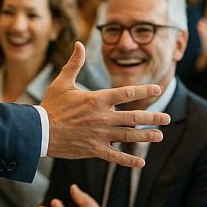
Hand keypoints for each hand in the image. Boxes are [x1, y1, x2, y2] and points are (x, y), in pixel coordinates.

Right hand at [40, 43, 169, 167]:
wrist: (39, 131)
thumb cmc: (50, 106)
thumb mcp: (62, 82)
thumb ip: (74, 63)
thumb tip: (78, 43)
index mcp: (97, 99)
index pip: (126, 93)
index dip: (143, 90)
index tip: (158, 88)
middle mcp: (102, 117)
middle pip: (134, 117)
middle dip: (153, 117)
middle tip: (166, 118)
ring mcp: (100, 135)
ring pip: (129, 136)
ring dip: (146, 136)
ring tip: (159, 136)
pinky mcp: (94, 150)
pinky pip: (115, 157)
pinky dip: (129, 161)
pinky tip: (141, 163)